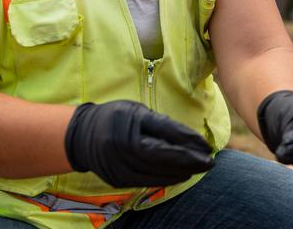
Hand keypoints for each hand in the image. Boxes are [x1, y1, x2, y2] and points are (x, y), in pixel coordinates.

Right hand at [64, 101, 213, 187]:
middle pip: (163, 157)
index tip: (207, 146)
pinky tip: (182, 175)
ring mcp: (118, 165)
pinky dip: (167, 179)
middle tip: (210, 162)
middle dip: (190, 161)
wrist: (81, 136)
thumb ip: (161, 124)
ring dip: (182, 172)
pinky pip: (147, 181)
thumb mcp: (137, 111)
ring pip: (157, 173)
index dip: (188, 141)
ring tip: (200, 168)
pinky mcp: (118, 179)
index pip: (165, 133)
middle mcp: (122, 145)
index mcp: (129, 123)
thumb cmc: (116, 118)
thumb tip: (190, 139)